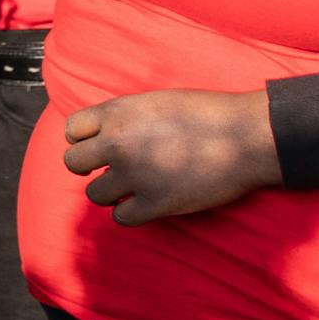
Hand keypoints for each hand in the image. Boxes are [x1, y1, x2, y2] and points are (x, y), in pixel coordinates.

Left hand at [62, 88, 280, 224]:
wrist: (247, 136)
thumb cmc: (207, 114)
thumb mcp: (155, 101)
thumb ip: (124, 117)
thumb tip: (103, 133)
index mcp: (117, 113)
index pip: (72, 131)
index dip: (86, 140)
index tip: (101, 144)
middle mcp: (118, 144)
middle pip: (73, 163)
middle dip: (91, 167)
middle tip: (113, 168)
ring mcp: (135, 175)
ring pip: (94, 194)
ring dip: (111, 192)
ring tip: (134, 186)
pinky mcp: (155, 203)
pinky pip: (121, 218)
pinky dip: (132, 213)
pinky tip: (148, 203)